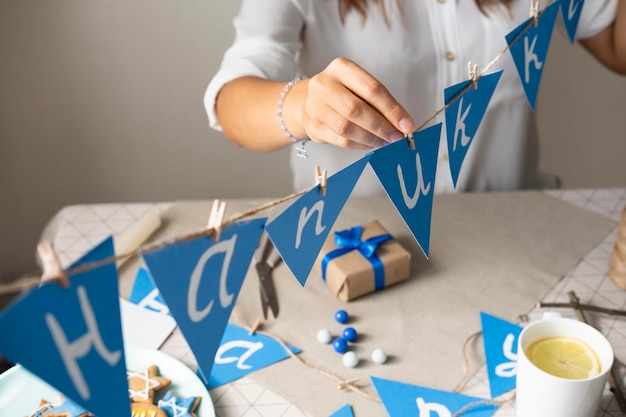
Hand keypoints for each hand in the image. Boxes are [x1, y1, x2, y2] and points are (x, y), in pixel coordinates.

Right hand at [299, 57, 414, 149]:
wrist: (309, 101)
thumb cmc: (341, 92)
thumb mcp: (358, 86)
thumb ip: (378, 102)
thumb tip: (401, 124)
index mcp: (341, 68)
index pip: (371, 89)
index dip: (392, 109)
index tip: (406, 124)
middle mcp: (324, 85)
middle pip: (356, 109)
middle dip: (381, 126)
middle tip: (395, 136)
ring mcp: (315, 106)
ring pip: (346, 128)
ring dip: (370, 138)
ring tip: (384, 142)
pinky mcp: (314, 126)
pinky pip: (340, 140)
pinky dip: (359, 145)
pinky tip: (370, 144)